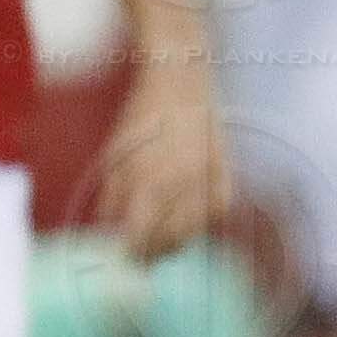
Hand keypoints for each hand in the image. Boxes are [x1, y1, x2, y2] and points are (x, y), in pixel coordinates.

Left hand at [102, 58, 227, 263]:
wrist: (181, 78)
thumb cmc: (142, 116)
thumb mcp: (116, 154)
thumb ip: (113, 197)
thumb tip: (111, 231)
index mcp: (149, 179)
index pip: (141, 234)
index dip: (132, 252)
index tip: (125, 258)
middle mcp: (181, 183)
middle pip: (169, 239)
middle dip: (154, 252)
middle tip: (142, 256)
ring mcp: (206, 178)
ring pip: (195, 229)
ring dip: (177, 240)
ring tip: (163, 241)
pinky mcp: (225, 172)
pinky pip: (216, 211)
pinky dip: (203, 220)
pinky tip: (190, 218)